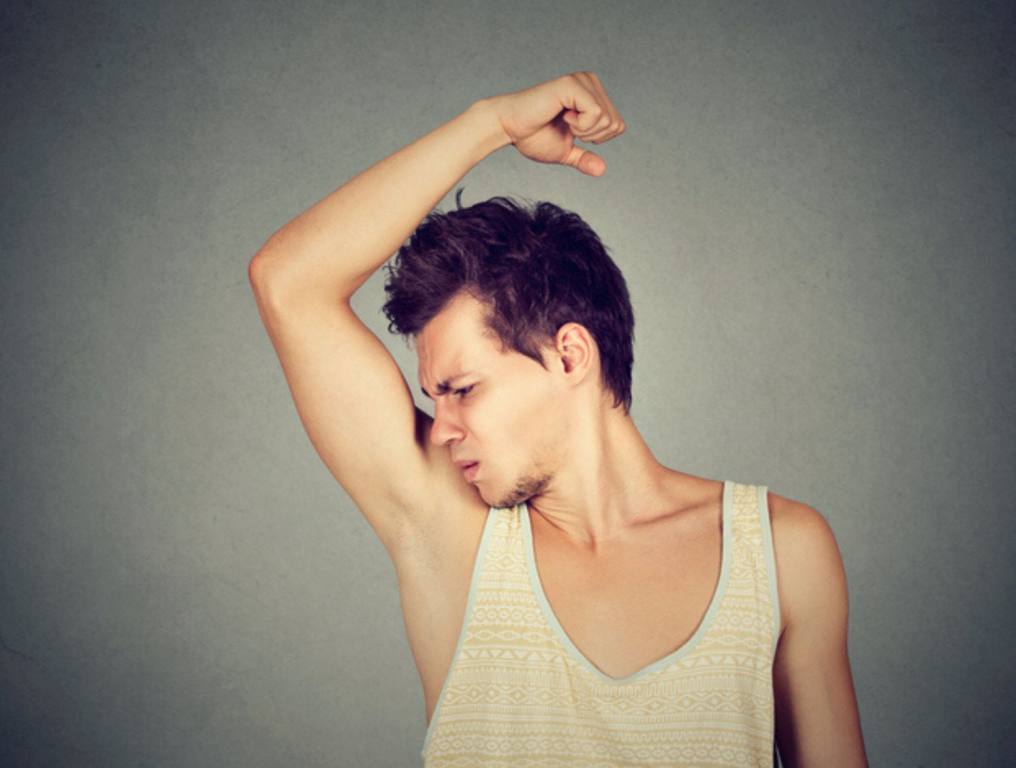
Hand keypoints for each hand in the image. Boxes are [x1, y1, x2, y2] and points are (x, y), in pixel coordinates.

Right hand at [486, 72, 625, 175]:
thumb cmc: (532, 137)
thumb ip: (583, 158)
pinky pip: (596, 113)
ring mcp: (582, 80)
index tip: (572, 131)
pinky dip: (580, 125)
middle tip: (566, 127)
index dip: (597, 139)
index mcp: (592, 94)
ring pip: (607, 119)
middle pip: (615, 123)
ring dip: (583, 131)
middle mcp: (590, 81)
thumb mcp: (564, 152)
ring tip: (562, 121)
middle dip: (591, 136)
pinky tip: (562, 116)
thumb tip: (602, 170)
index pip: (618, 125)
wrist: (509, 129)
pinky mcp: (572, 84)